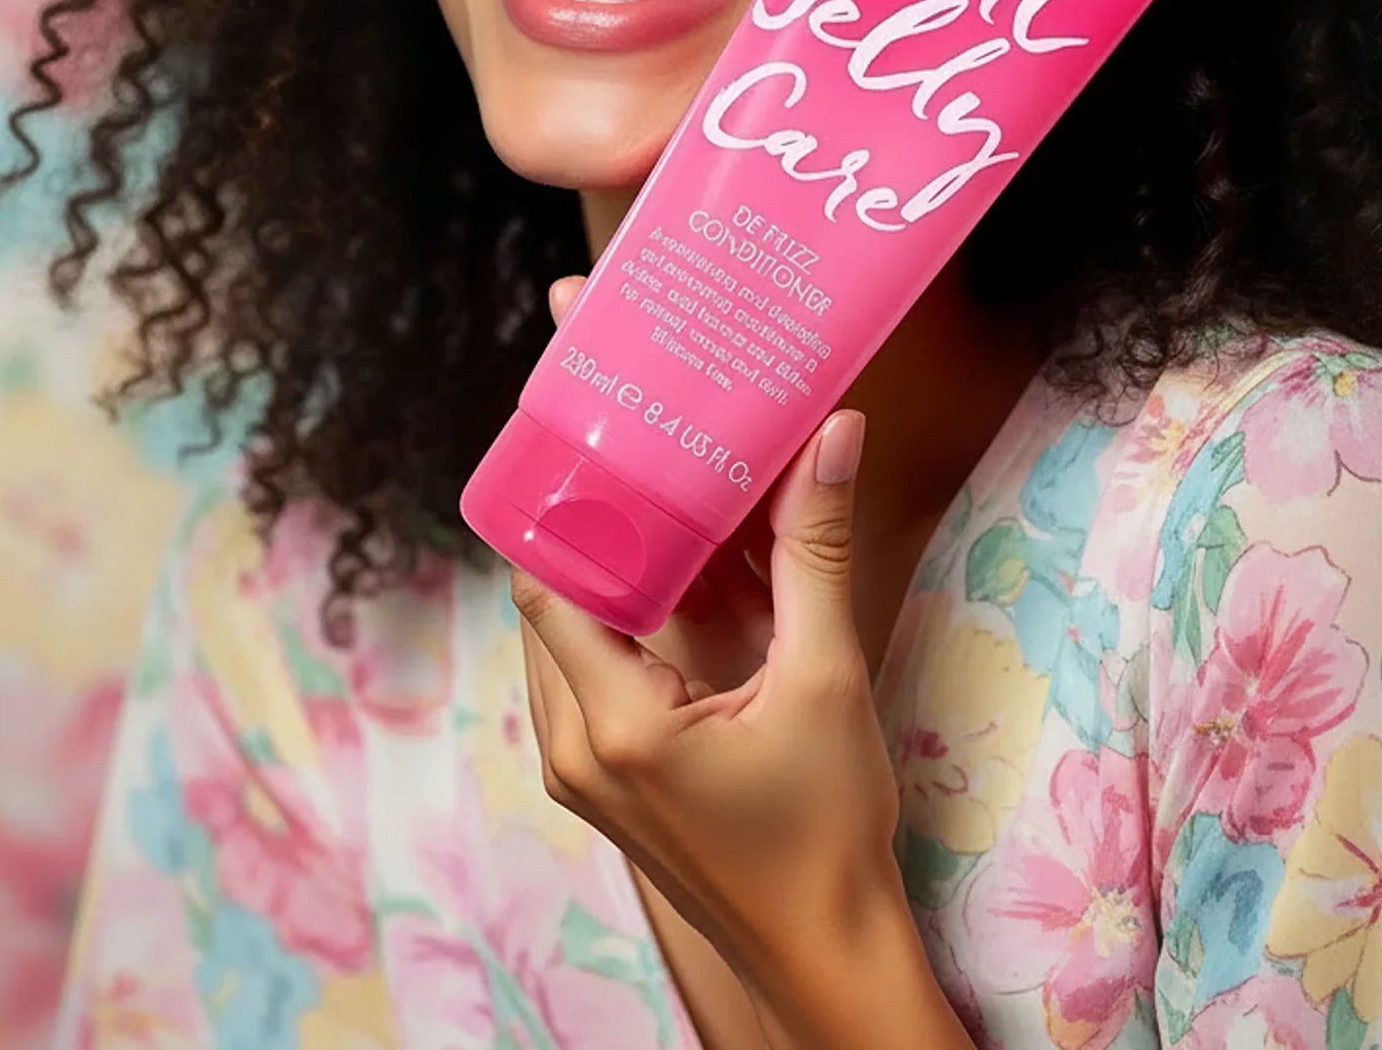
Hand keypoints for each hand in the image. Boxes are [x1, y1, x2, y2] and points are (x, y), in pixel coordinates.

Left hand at [511, 275, 902, 988]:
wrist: (826, 946)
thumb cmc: (828, 829)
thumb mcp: (826, 678)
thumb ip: (816, 551)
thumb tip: (832, 438)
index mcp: (614, 724)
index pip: (549, 582)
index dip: (570, 503)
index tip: (609, 437)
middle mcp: (574, 746)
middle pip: (549, 599)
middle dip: (593, 522)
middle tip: (639, 447)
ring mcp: (580, 767)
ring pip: (565, 633)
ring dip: (608, 568)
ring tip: (660, 497)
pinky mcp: (603, 776)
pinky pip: (586, 672)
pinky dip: (621, 618)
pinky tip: (677, 577)